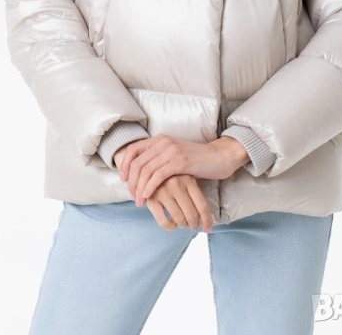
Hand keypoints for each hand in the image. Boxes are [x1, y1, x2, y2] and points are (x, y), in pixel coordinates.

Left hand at [115, 134, 248, 206]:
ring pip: (146, 170)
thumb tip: (140, 174)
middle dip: (131, 182)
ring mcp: (171, 151)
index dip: (125, 165)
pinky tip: (147, 197)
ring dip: (139, 188)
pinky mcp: (179, 161)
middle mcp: (163, 142)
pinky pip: (158, 176)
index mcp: (160, 139)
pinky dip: (149, 187)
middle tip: (132, 196)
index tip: (123, 180)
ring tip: (139, 202)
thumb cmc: (195, 160)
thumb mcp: (173, 155)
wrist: (218, 157)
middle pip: (137, 162)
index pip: (133, 149)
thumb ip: (158, 159)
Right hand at [144, 173, 213, 232]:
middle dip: (194, 224)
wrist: (148, 169)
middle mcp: (176, 184)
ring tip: (183, 223)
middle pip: (192, 214)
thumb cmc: (172, 178)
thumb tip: (207, 224)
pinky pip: (164, 222)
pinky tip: (172, 224)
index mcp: (188, 179)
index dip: (207, 220)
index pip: (202, 205)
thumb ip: (194, 195)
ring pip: (179, 219)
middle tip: (193, 225)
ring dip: (183, 225)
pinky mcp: (151, 199)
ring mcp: (163, 191)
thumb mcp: (186, 179)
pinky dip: (170, 227)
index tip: (207, 229)